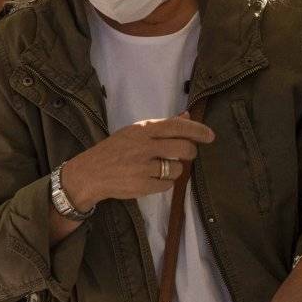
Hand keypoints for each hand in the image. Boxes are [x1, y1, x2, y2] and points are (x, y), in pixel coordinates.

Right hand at [58, 117, 215, 210]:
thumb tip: (186, 115)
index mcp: (142, 129)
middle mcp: (144, 146)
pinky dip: (164, 183)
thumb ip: (162, 125)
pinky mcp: (142, 186)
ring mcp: (143, 167)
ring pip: (177, 169)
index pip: (177, 126)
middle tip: (187, 154)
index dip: (197, 130)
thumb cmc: (114, 150)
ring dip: (175, 170)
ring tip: (161, 168)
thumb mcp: (134, 132)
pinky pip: (167, 185)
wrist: (90, 173)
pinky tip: (151, 179)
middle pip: (183, 148)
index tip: (210, 136)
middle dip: (190, 153)